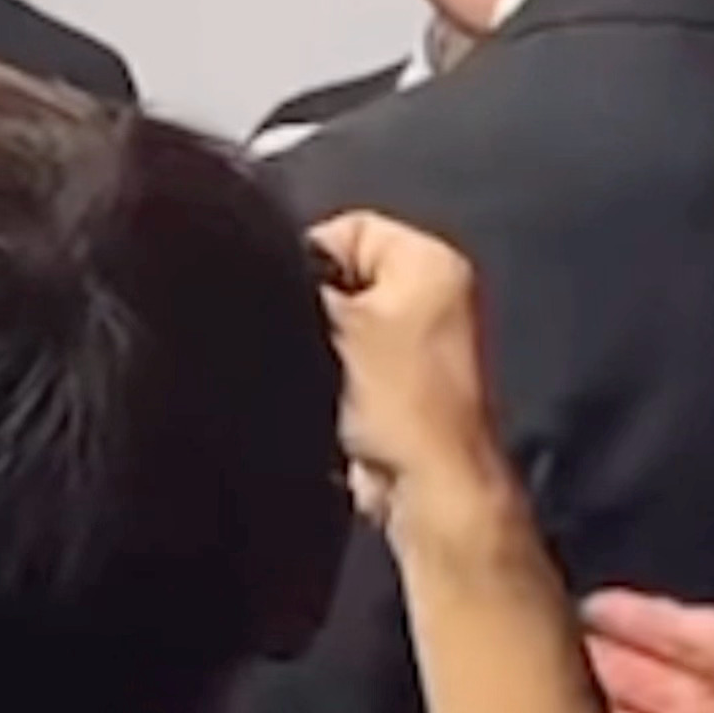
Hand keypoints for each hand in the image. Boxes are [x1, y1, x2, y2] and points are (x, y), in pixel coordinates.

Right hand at [309, 211, 509, 523]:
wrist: (428, 484)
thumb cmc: (404, 407)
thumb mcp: (334, 322)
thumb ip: (300, 284)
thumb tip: (274, 273)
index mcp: (434, 263)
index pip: (348, 228)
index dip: (309, 258)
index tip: (292, 293)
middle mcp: (439, 295)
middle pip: (345, 276)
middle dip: (320, 305)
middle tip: (318, 338)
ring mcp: (425, 341)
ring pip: (345, 322)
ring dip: (329, 346)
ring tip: (332, 371)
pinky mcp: (408, 382)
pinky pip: (353, 360)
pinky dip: (339, 374)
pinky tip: (339, 394)